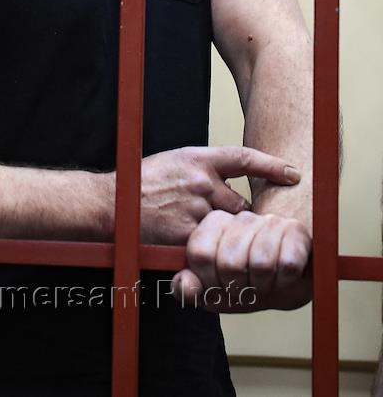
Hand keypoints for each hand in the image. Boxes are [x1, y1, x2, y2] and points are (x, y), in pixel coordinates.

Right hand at [138, 146, 299, 244]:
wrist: (111, 204)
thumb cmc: (140, 183)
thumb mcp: (172, 163)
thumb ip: (203, 170)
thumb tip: (233, 185)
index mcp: (196, 159)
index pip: (243, 158)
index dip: (272, 166)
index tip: (295, 174)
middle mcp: (200, 181)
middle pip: (240, 203)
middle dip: (232, 214)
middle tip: (211, 218)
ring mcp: (195, 208)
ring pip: (227, 227)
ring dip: (219, 232)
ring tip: (191, 227)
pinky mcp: (188, 234)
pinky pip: (211, 245)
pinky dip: (204, 246)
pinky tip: (184, 240)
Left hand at [171, 209, 311, 311]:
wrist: (288, 281)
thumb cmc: (246, 283)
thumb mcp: (212, 292)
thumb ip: (189, 289)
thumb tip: (183, 284)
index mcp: (213, 224)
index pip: (200, 253)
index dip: (209, 280)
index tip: (219, 287)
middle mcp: (240, 218)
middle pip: (230, 263)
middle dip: (238, 288)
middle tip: (245, 289)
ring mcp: (270, 222)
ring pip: (260, 264)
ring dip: (263, 286)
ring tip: (264, 284)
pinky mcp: (297, 233)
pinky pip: (287, 265)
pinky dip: (285, 282)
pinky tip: (283, 278)